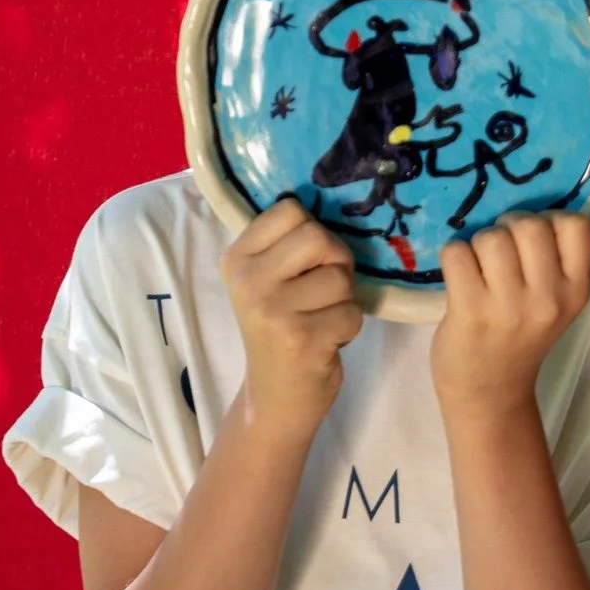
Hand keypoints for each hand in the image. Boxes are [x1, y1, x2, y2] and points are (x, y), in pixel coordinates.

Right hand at [220, 198, 363, 435]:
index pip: (290, 209)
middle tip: (322, 292)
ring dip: (343, 300)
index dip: (312, 234)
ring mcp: (272, 311)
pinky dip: (349, 327)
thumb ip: (287, 243)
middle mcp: (248, 281)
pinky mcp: (302, 339)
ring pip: (340, 276)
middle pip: (319, 237)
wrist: (274, 398)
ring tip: (320, 319)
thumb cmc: (280, 327)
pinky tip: (326, 341)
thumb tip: (332, 192)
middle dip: (335, 262)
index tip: (303, 265)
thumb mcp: (267, 279)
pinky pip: (352, 312)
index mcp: (236, 258)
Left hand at [431, 211, 589, 419]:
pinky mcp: (470, 311)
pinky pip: (457, 252)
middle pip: (528, 224)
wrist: (489, 392)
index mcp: (576, 290)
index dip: (550, 220)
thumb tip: (531, 191)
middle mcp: (549, 299)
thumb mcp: (554, 300)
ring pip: (491, 237)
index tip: (535, 242)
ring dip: (477, 245)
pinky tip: (459, 279)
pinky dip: (453, 257)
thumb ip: (553, 258)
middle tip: (500, 254)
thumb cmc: (520, 334)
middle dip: (507, 228)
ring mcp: (509, 307)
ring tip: (479, 269)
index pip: (577, 224)